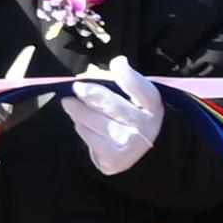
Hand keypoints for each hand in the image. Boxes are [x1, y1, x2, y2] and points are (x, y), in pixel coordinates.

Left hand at [60, 61, 164, 177]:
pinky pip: (89, 138)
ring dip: (78, 111)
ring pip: (95, 121)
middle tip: (77, 87)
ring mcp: (130, 143)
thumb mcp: (135, 100)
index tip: (117, 64)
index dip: (129, 76)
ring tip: (69, 104)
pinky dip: (82, 128)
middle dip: (90, 94)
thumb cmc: (133, 118)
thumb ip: (120, 85)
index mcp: (152, 106)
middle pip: (111, 105)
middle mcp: (144, 125)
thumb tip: (96, 70)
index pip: (141, 89)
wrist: (143, 154)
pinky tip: (79, 124)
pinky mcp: (115, 158)